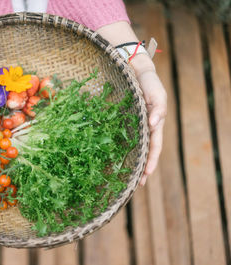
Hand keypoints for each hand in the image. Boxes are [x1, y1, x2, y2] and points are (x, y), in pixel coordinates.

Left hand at [131, 55, 166, 185]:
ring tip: (124, 178)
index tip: (146, 175)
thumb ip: (158, 109)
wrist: (135, 71)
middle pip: (144, 152)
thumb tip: (155, 125)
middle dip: (141, 169)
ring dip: (131, 162)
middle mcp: (144, 128)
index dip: (151, 161)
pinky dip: (119, 149)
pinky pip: (121, 138)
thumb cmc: (149, 84)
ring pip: (133, 148)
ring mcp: (134, 126)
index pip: (154, 147)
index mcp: (154, 125)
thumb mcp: (157, 94)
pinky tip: (113, 159)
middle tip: (135, 185)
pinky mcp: (123, 122)